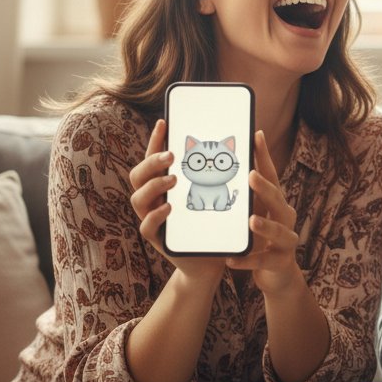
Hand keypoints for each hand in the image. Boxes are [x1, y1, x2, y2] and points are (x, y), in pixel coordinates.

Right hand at [129, 119, 224, 283]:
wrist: (216, 258)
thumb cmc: (217, 221)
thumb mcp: (220, 192)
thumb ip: (222, 169)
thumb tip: (244, 136)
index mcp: (165, 184)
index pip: (154, 158)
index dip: (156, 140)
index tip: (164, 122)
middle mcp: (153, 198)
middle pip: (138, 175)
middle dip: (152, 162)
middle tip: (171, 156)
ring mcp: (152, 218)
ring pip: (138, 197)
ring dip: (154, 185)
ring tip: (173, 180)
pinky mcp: (158, 239)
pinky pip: (146, 226)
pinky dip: (155, 215)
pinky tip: (168, 207)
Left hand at [226, 130, 299, 294]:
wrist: (278, 274)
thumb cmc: (262, 239)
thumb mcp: (255, 213)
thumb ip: (246, 195)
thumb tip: (224, 164)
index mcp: (277, 203)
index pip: (271, 176)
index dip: (265, 157)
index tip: (256, 136)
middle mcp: (286, 218)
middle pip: (278, 200)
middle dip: (265, 189)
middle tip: (251, 176)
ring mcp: (287, 241)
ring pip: (280, 231)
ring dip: (265, 225)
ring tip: (251, 220)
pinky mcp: (280, 262)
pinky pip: (263, 261)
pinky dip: (248, 260)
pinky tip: (231, 259)